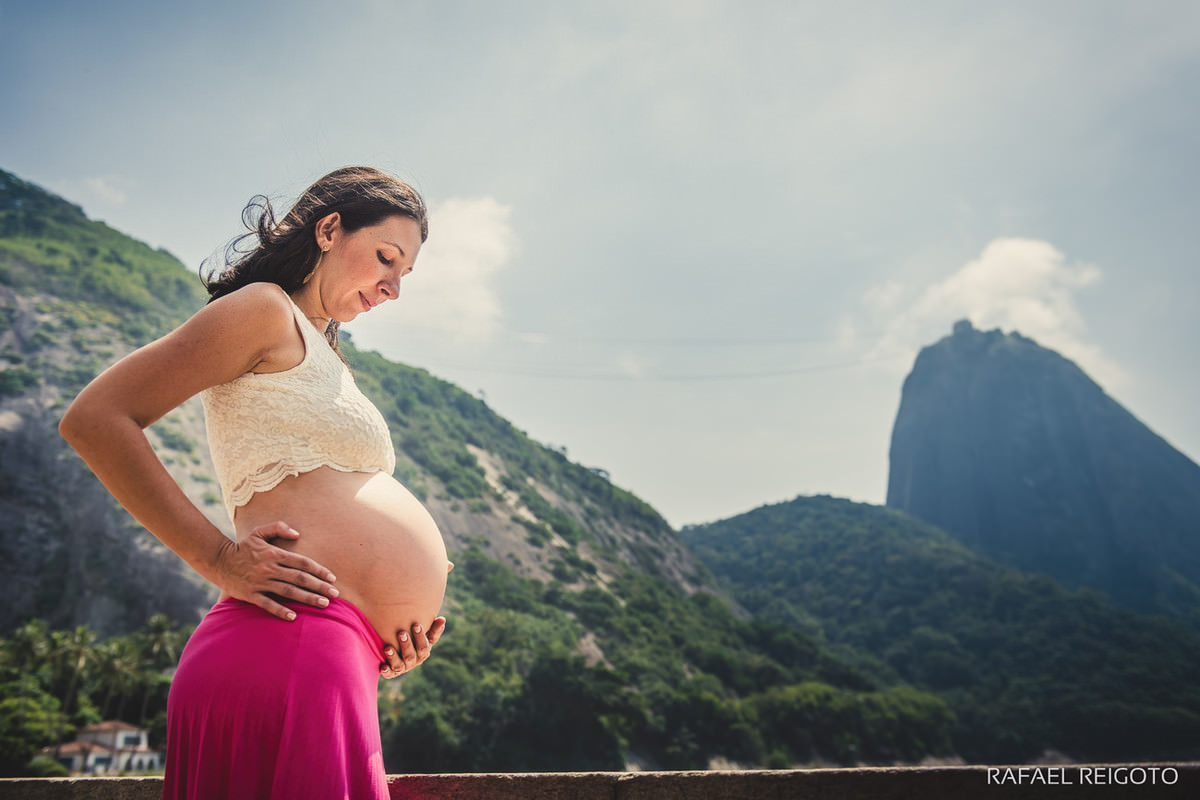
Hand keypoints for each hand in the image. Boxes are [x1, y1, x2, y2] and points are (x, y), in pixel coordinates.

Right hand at [213, 520, 338, 620]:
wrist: (218, 561)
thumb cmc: (243, 547)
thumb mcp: (259, 532)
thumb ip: (279, 528)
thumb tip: (297, 533)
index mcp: (275, 554)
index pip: (303, 562)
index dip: (319, 570)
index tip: (332, 578)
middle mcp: (270, 568)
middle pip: (300, 578)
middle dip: (320, 586)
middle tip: (335, 594)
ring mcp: (260, 582)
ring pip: (289, 592)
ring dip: (307, 598)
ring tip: (323, 604)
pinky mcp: (250, 594)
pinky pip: (268, 604)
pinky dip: (281, 611)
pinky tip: (294, 617)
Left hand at [380, 617, 445, 678]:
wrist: (399, 650)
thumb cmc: (415, 639)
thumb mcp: (425, 634)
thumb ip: (433, 628)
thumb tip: (442, 618)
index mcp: (423, 652)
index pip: (424, 646)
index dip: (420, 637)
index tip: (415, 625)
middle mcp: (414, 661)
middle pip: (411, 655)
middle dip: (406, 645)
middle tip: (401, 633)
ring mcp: (403, 668)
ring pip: (399, 665)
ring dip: (393, 657)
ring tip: (387, 648)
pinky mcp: (392, 673)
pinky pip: (389, 674)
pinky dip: (387, 671)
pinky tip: (382, 667)